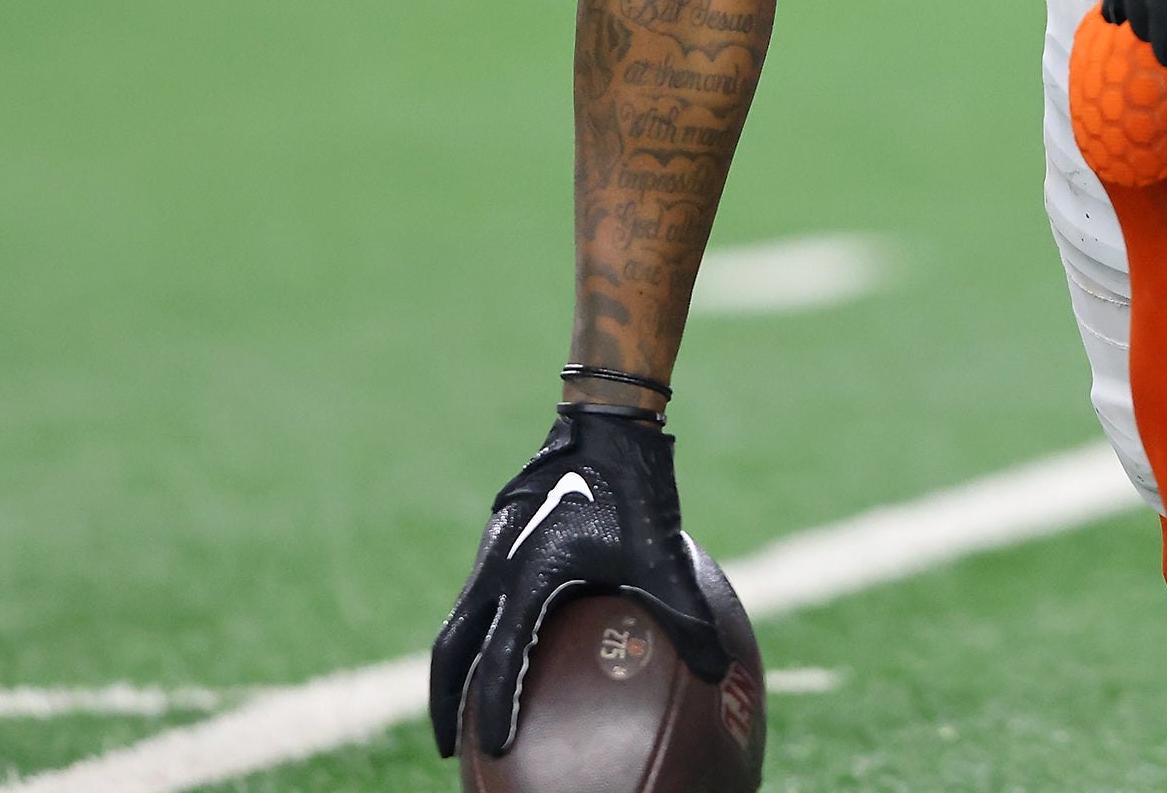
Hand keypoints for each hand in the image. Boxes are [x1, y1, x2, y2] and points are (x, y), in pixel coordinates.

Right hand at [430, 406, 730, 758]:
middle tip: (453, 747)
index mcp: (529, 576)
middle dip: (445, 701)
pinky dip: (477, 632)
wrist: (606, 418)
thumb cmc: (633, 486)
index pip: (500, 659)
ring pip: (459, 621)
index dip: (494, 709)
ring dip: (456, 667)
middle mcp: (498, 566)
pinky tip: (502, 646)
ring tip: (464, 711)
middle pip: (451, 648)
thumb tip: (720, 672)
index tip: (495, 748)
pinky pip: (477, 596)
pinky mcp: (501, 536)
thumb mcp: (663, 556)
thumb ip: (687, 616)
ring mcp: (494, 548)